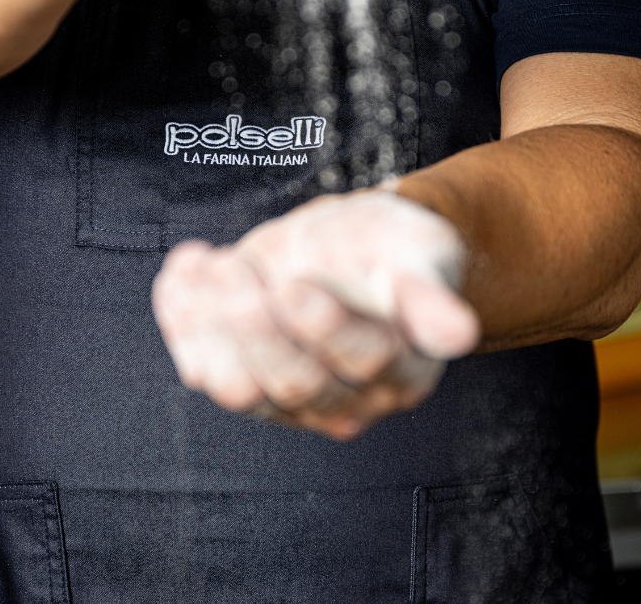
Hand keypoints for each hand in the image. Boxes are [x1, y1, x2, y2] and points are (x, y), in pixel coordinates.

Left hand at [152, 192, 479, 438]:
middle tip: (234, 270)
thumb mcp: (423, 251)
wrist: (348, 244)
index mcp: (401, 367)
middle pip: (295, 382)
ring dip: (210, 326)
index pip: (362, 362)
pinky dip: (181, 319)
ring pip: (241, 389)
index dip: (324, 328)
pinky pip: (202, 367)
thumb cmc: (391, 247)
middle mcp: (346, 396)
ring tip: (207, 264)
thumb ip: (431, 292)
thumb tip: (458, 333)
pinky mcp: (243, 380)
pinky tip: (185, 269)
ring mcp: (288, 396)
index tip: (294, 285)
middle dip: (256, 325)